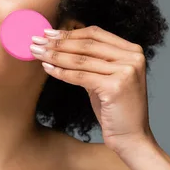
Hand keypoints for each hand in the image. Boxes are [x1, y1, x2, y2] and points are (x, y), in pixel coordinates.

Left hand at [29, 25, 155, 153]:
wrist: (131, 137)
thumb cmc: (115, 108)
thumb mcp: (106, 77)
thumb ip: (92, 59)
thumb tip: (60, 42)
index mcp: (133, 51)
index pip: (96, 34)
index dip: (70, 33)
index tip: (48, 33)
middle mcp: (133, 58)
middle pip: (87, 44)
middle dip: (58, 42)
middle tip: (36, 41)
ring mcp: (126, 71)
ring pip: (81, 60)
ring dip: (55, 55)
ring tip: (37, 53)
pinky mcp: (116, 87)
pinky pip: (81, 76)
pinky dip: (62, 72)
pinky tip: (47, 68)